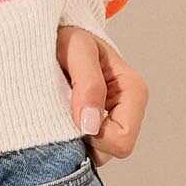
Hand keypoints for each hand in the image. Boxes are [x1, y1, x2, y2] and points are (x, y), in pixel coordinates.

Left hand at [56, 26, 147, 168]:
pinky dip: (66, 135)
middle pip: (108, 151)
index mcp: (133, 90)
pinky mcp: (93, 125)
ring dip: (72, 136)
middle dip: (82, 137)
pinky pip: (83, 147)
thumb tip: (90, 125)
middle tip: (62, 107)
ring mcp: (110, 119)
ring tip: (58, 106)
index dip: (95, 135)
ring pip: (95, 152)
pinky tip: (57, 113)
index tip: (72, 113)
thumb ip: (88, 84)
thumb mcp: (77, 48)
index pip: (122, 140)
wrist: (52, 32)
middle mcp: (127, 109)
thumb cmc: (67, 35)